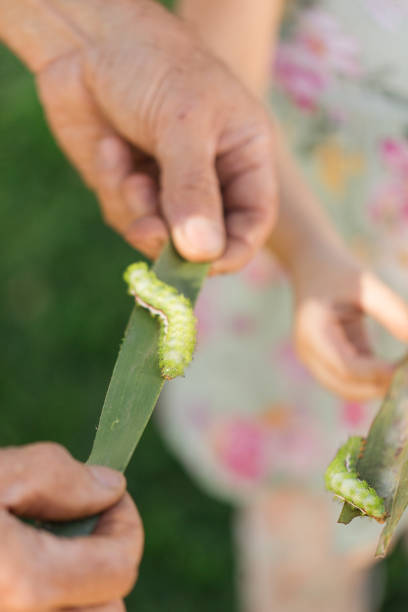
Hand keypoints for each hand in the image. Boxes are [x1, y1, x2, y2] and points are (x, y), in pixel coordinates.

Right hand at [0, 442, 142, 610]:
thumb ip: (60, 477)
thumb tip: (110, 487)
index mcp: (28, 581)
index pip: (121, 567)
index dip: (125, 522)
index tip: (108, 494)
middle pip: (108, 609)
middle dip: (108, 564)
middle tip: (82, 524)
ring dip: (82, 587)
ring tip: (51, 547)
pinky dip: (56, 600)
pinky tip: (24, 564)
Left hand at [31, 0, 276, 272]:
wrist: (90, 39)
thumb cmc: (155, 66)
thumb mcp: (185, 123)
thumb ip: (194, 190)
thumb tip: (203, 254)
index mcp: (244, 158)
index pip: (250, 224)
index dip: (229, 252)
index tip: (200, 265)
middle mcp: (210, 178)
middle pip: (202, 240)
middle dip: (172, 240)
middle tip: (146, 229)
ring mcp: (168, 186)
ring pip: (158, 235)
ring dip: (138, 211)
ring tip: (129, 173)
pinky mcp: (129, 188)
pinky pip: (124, 215)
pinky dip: (114, 190)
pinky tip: (110, 150)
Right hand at [293, 246, 407, 399]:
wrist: (311, 266)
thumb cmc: (338, 271)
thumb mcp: (367, 286)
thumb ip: (394, 313)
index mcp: (313, 331)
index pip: (345, 366)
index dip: (378, 374)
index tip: (405, 371)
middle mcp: (309, 352)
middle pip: (345, 386)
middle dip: (380, 387)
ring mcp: (316, 359)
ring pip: (349, 389)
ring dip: (378, 386)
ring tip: (404, 371)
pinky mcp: (327, 360)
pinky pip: (352, 380)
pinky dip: (374, 378)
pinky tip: (397, 368)